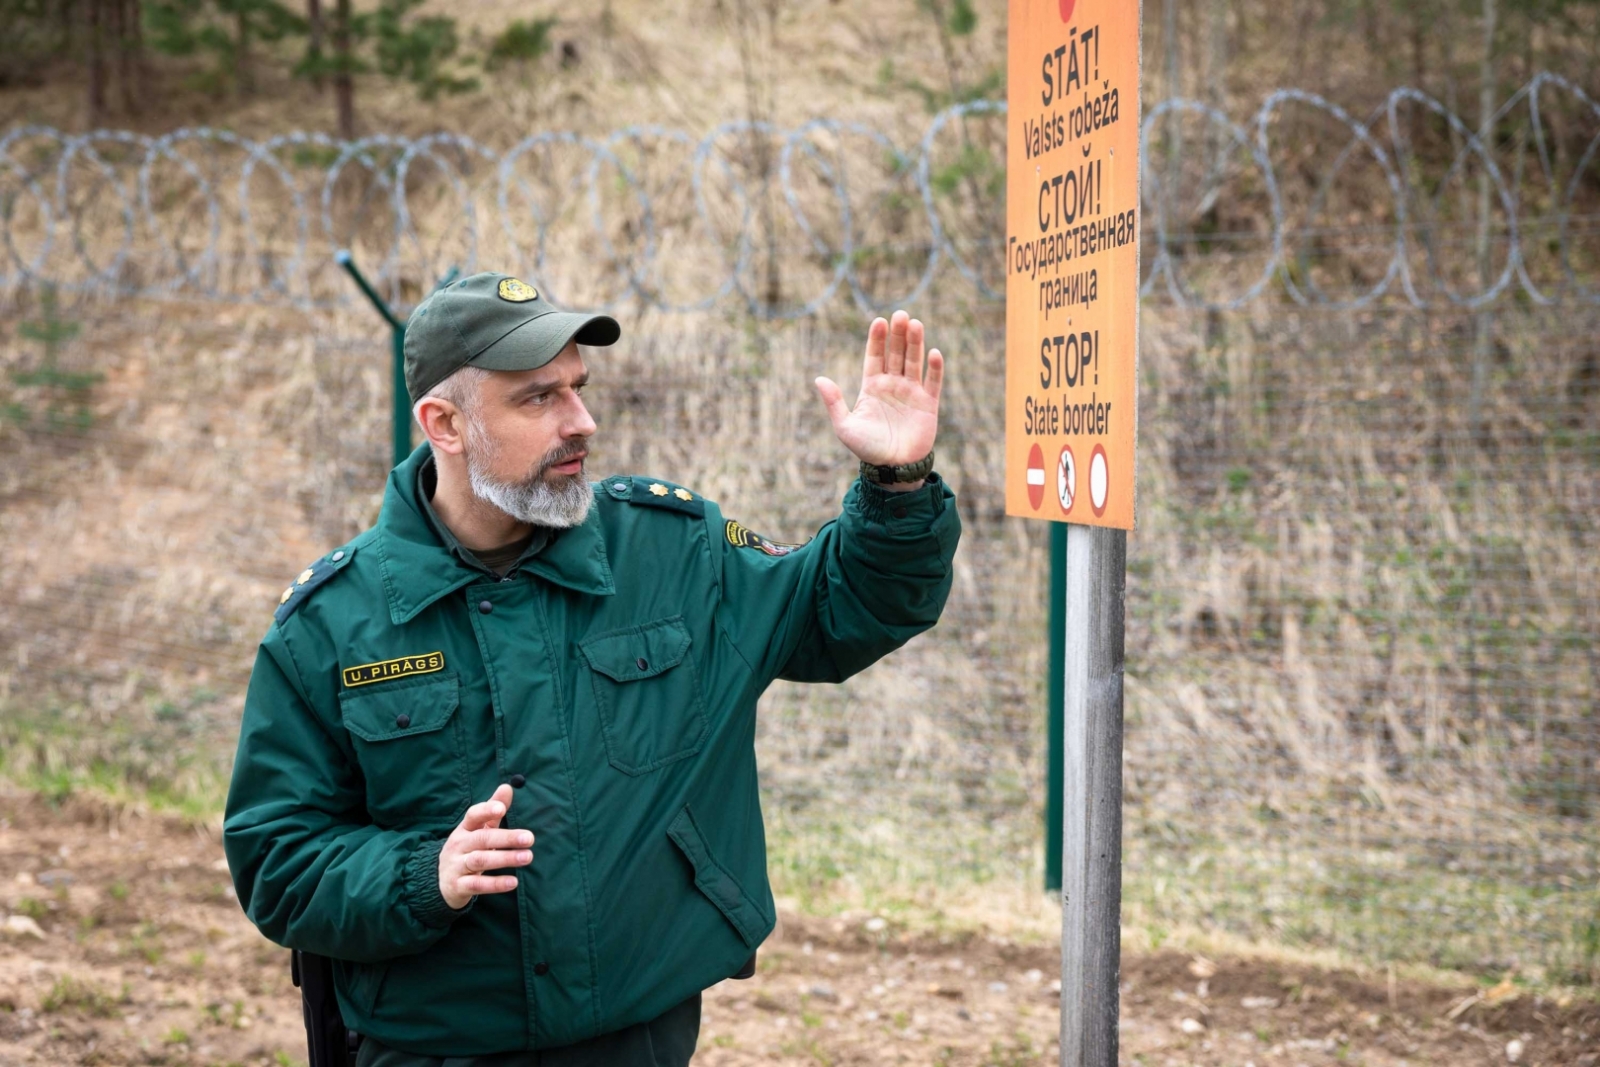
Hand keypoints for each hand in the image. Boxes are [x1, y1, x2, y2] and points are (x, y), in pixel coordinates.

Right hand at [438, 784, 532, 910]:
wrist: (439, 881)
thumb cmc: (466, 849)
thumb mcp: (477, 829)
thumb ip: (492, 810)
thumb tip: (508, 786)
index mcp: (464, 829)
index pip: (473, 816)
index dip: (486, 811)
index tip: (501, 808)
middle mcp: (459, 845)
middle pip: (482, 839)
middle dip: (506, 838)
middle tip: (529, 838)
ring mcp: (457, 866)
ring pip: (480, 860)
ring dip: (505, 859)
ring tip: (527, 857)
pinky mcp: (459, 886)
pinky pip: (477, 885)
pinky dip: (495, 884)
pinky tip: (513, 882)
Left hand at [814, 310, 943, 478]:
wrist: (892, 469)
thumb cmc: (867, 449)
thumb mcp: (845, 426)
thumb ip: (834, 402)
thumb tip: (818, 379)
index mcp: (872, 387)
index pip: (874, 356)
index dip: (877, 339)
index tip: (878, 321)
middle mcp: (892, 385)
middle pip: (896, 353)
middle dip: (897, 334)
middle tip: (900, 315)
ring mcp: (911, 392)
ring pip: (914, 361)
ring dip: (915, 343)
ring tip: (915, 324)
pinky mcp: (928, 404)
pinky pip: (933, 382)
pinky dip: (935, 368)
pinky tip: (933, 353)